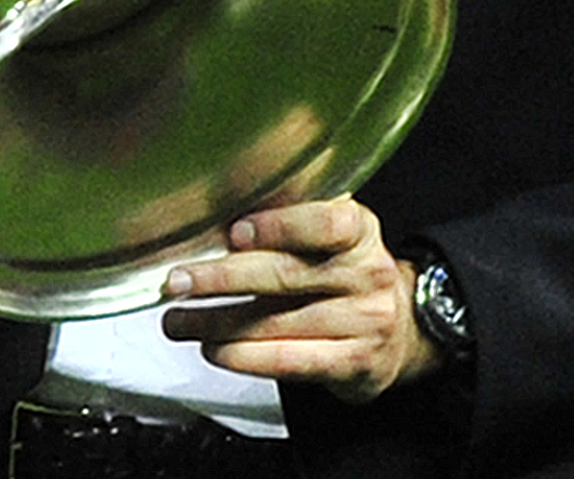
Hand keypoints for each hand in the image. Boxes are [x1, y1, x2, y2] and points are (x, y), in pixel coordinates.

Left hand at [159, 196, 436, 404]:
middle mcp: (368, 274)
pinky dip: (244, 356)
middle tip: (178, 280)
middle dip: (222, 278)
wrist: (396, 331)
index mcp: (359, 230)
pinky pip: (290, 360)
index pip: (327, 223)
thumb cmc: (342, 273)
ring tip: (177, 320)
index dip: (280, 226)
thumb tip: (214, 210)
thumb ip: (286, 219)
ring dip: (217, 322)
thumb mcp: (329, 235)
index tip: (235, 232)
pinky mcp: (354, 364)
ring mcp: (365, 322)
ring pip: (278, 322)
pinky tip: (214, 349)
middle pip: (288, 275)